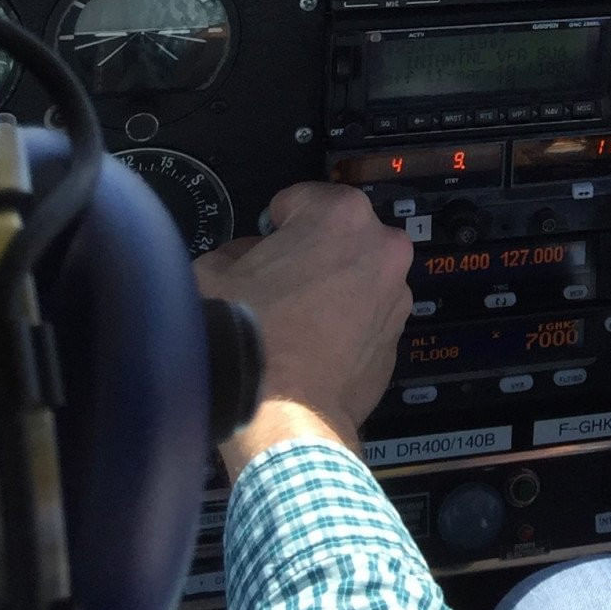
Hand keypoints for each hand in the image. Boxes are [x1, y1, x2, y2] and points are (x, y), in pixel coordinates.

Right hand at [194, 183, 412, 479]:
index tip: (265, 241)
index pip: (302, 198)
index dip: (276, 221)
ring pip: (358, 277)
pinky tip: (312, 345)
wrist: (282, 412)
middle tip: (276, 282)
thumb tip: (246, 255)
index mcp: (342, 214)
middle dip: (312, 252)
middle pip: (340, 237)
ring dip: (333, 288)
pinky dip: (346, 324)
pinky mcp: (399, 336)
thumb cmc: (247, 336)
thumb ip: (234, 250)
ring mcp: (397, 294)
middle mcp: (383, 247)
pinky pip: (367, 317)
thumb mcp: (212, 273)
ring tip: (294, 319)